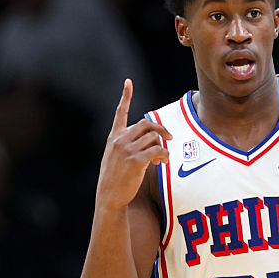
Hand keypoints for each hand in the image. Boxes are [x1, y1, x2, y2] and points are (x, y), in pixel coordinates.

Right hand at [96, 79, 171, 208]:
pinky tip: (162, 163)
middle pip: (147, 124)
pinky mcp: (136, 161)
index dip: (126, 96)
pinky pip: (158, 151)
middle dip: (161, 129)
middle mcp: (120, 140)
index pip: (120, 112)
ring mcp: (127, 149)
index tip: (128, 82)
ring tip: (161, 159)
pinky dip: (164, 156)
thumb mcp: (115, 157)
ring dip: (163, 147)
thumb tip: (153, 143)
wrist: (109, 195)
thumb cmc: (115, 178)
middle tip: (169, 138)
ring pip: (154, 138)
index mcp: (114, 137)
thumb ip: (129, 145)